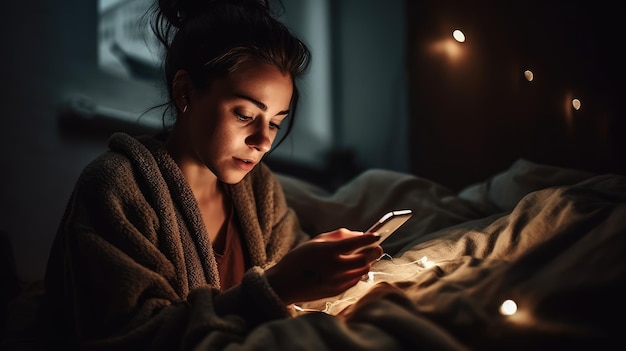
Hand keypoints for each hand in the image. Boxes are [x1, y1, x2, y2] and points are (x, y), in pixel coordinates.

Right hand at [265, 228, 382, 304]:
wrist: (284, 284)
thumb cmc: (299, 259)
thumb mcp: (315, 242)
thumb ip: (338, 236)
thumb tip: (359, 235)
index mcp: (327, 251)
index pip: (355, 242)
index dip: (369, 238)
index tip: (377, 235)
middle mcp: (334, 267)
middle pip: (365, 258)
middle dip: (374, 251)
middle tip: (376, 247)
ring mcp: (336, 281)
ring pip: (363, 270)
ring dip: (366, 262)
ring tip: (362, 257)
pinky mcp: (337, 291)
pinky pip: (355, 280)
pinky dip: (357, 272)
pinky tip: (351, 268)